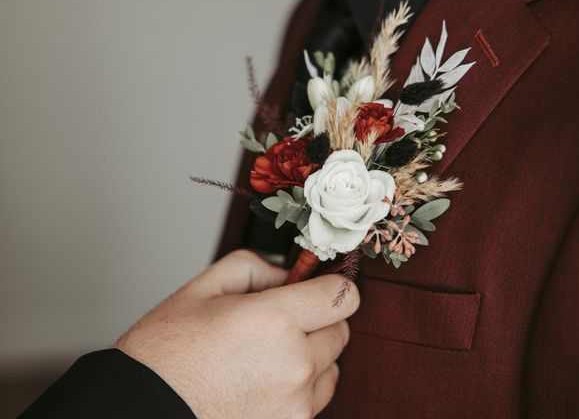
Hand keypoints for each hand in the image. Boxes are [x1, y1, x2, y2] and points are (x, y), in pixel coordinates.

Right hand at [115, 250, 359, 418]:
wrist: (142, 410)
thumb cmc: (166, 353)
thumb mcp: (202, 288)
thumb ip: (254, 267)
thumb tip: (287, 274)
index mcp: (275, 320)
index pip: (342, 295)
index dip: (331, 286)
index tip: (316, 288)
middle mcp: (294, 363)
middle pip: (341, 330)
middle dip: (318, 320)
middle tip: (280, 322)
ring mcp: (296, 402)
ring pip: (332, 365)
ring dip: (313, 355)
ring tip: (267, 356)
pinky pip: (317, 397)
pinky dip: (303, 386)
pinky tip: (265, 381)